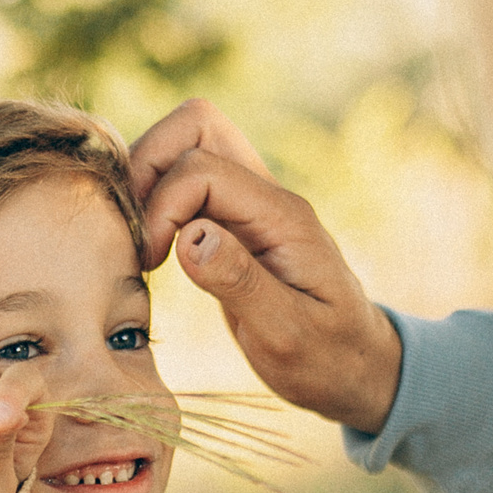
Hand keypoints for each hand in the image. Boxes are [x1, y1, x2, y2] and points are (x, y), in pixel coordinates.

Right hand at [128, 99, 403, 435]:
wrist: (355, 368)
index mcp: (282, 217)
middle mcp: (266, 196)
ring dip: (148, 181)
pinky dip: (155, 202)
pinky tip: (152, 252)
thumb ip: (239, 283)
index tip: (150, 263)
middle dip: (147, 167)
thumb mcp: (286, 335)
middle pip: (196, 124)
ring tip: (141, 242)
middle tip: (136, 233)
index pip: (203, 168)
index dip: (161, 207)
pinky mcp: (233, 220)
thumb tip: (190, 236)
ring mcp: (250, 203)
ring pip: (188, 144)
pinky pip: (186, 179)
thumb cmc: (326, 359)